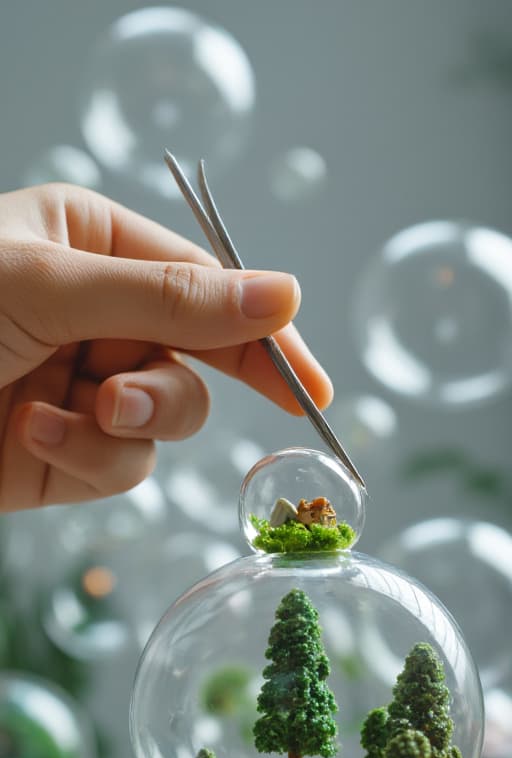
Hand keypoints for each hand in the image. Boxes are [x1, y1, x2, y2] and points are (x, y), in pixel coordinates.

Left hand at [0, 183, 331, 510]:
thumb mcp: (50, 286)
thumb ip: (167, 298)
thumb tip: (282, 294)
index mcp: (95, 245)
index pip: (207, 285)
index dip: (261, 337)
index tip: (311, 389)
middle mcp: (96, 313)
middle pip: (195, 360)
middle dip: (164, 392)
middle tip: (128, 408)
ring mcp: (82, 384)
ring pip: (164, 420)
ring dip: (121, 426)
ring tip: (56, 416)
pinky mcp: (65, 450)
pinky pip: (120, 465)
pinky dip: (83, 457)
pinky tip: (28, 433)